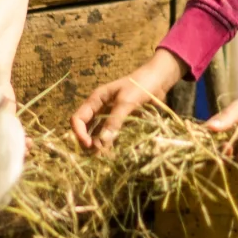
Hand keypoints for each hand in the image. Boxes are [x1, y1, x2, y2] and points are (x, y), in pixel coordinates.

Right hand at [70, 49, 184, 150]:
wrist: (159, 80)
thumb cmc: (140, 85)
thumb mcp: (126, 101)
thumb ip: (114, 120)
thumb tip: (102, 142)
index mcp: (95, 100)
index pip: (78, 119)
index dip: (79, 133)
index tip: (89, 145)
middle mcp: (99, 110)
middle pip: (86, 130)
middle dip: (89, 143)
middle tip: (99, 155)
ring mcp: (110, 118)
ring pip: (98, 135)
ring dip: (100, 146)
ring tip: (107, 157)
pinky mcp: (121, 124)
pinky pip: (112, 137)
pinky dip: (111, 145)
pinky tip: (116, 153)